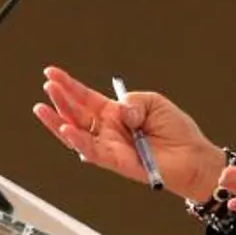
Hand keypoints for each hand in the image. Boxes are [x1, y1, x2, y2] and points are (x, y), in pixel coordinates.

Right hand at [32, 65, 223, 200]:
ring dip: (57, 122)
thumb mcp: (154, 102)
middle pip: (76, 114)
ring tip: (42, 109)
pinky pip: (92, 151)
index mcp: (115, 113)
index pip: (85, 97)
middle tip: (48, 87)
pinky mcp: (116, 161)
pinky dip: (78, 141)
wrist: (193, 156)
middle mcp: (108, 130)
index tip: (51, 73)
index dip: (68, 85)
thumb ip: (132, 102)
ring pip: (76, 134)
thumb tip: (119, 112)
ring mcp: (110, 146)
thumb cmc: (176, 131)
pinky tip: (66, 130)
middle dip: (59, 100)